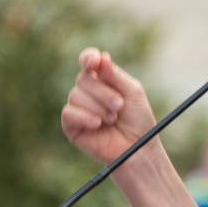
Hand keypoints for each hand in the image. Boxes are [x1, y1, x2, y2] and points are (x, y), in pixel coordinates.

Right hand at [61, 49, 157, 167]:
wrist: (138, 148)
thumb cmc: (139, 120)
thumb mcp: (133, 93)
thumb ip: (115, 75)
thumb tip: (102, 57)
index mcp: (102, 80)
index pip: (88, 61)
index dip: (88, 58)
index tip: (94, 61)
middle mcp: (88, 92)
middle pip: (83, 79)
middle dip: (103, 93)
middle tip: (119, 106)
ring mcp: (78, 108)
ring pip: (75, 95)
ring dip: (97, 107)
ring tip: (112, 119)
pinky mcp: (71, 126)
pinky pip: (68, 113)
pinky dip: (84, 117)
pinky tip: (97, 124)